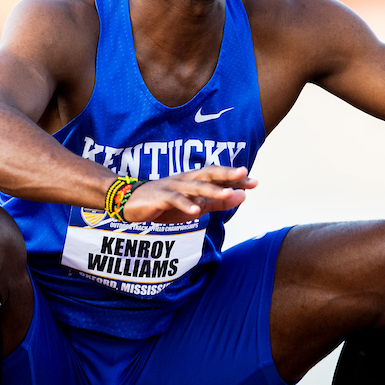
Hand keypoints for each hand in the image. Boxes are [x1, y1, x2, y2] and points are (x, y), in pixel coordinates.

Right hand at [122, 166, 256, 223]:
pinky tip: (196, 211)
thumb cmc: (164, 204)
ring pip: (194, 187)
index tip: (254, 181)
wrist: (130, 202)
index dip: (235, 179)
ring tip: (227, 194)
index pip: (217, 176)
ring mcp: (172, 187)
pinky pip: (174, 200)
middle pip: (208, 174)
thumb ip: (217, 202)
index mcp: (193, 180)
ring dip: (211, 190)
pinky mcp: (160, 197)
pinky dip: (185, 205)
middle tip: (244, 174)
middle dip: (226, 174)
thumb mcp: (194, 205)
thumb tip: (242, 196)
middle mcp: (185, 180)